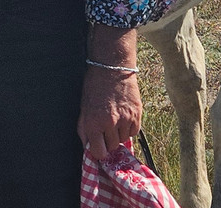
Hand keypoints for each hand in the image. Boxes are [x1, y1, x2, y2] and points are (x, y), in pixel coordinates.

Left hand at [78, 24, 140, 158]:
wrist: (112, 68)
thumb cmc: (94, 86)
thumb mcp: (84, 107)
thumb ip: (84, 128)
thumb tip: (87, 146)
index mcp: (93, 122)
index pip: (99, 152)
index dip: (99, 151)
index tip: (99, 146)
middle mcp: (110, 123)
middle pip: (112, 147)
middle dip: (108, 140)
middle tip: (106, 128)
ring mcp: (125, 119)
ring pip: (123, 139)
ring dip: (119, 133)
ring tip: (115, 119)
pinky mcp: (137, 114)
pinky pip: (134, 132)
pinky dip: (129, 128)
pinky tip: (124, 117)